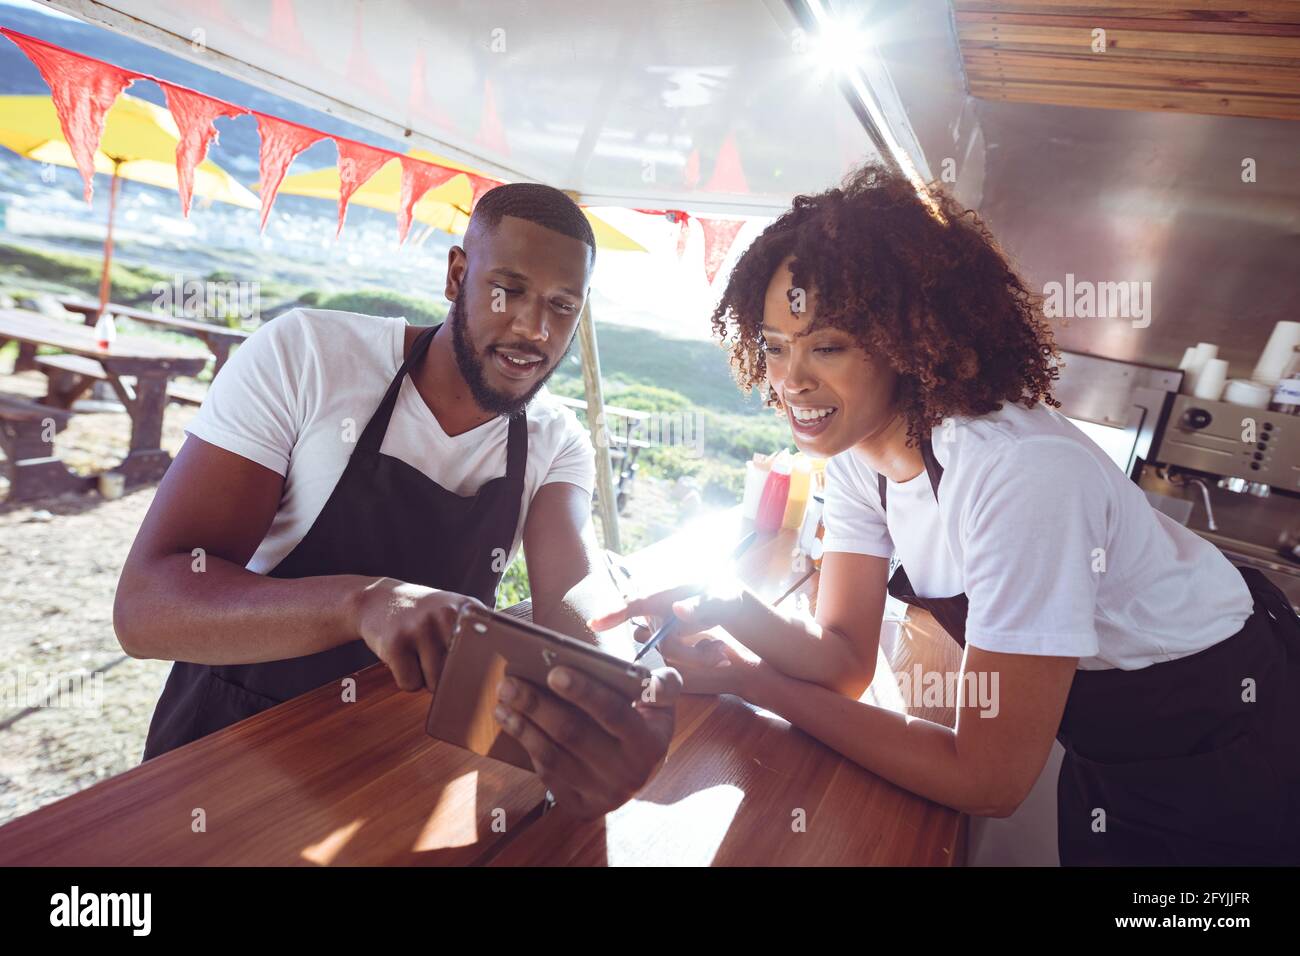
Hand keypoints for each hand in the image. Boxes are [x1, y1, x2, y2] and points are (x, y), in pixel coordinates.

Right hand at [354, 578, 480, 693]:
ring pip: (434, 683)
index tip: (479, 675)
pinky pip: (410, 683)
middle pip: (460, 673)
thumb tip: (496, 676)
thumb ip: (478, 635)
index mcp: (467, 608)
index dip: (482, 670)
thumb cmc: (423, 615)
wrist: (378, 599)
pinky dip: (405, 679)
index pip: (488, 652)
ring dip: (426, 678)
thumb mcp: (454, 611)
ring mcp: (420, 628)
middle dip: (448, 676)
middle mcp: (446, 615)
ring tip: (418, 655)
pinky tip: (402, 658)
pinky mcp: (395, 644)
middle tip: (435, 656)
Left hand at [493, 665, 681, 819]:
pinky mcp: (581, 806)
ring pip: (553, 757)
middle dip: (536, 706)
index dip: (583, 692)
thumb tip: (651, 680)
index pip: (613, 713)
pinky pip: (547, 775)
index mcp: (649, 744)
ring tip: (503, 699)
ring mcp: (602, 794)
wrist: (642, 773)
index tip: (554, 672)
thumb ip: (663, 687)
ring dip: (522, 726)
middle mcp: (626, 774)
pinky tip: (513, 722)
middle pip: (573, 734)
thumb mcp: (663, 705)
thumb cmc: (646, 725)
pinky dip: (527, 745)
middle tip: (509, 683)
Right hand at [589, 583, 752, 695]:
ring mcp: (659, 628)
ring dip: (700, 656)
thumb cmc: (724, 594)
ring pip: (672, 653)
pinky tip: (716, 651)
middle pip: (664, 643)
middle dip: (694, 654)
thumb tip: (677, 610)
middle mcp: (655, 612)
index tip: (594, 624)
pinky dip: (700, 658)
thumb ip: (704, 604)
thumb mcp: (724, 597)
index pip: (635, 603)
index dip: (613, 613)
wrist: (729, 603)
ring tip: (722, 649)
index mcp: (663, 594)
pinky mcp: (666, 640)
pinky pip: (677, 657)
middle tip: (722, 652)